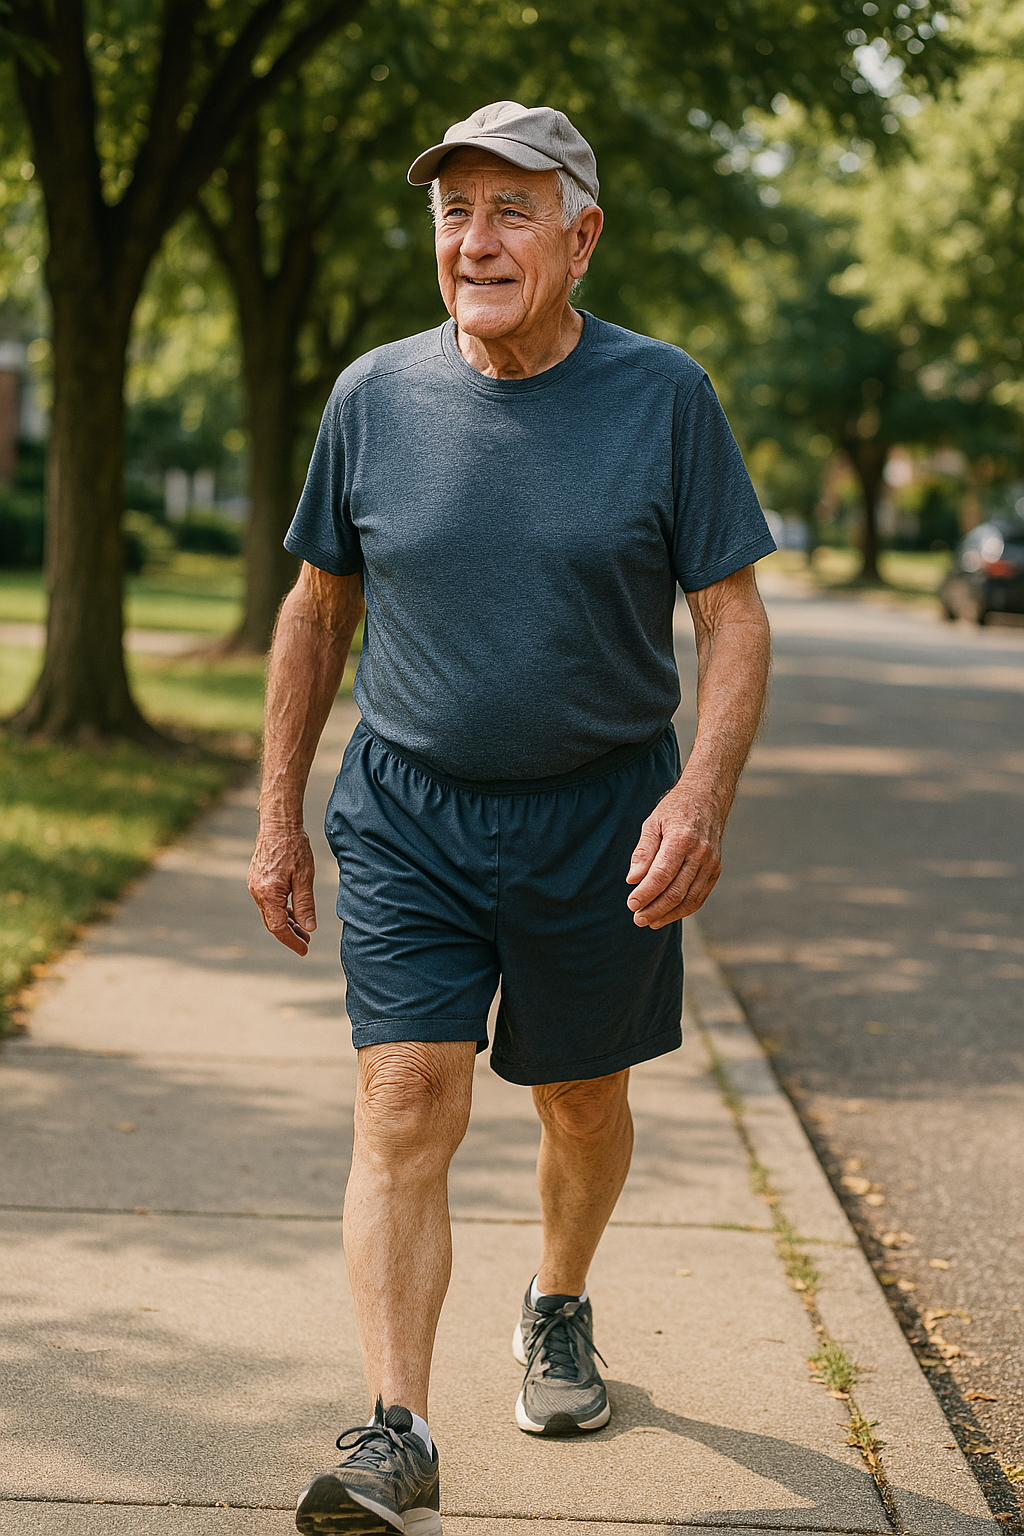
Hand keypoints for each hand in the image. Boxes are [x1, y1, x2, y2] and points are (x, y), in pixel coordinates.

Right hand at [248, 822, 316, 955]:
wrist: (278, 824)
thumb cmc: (294, 847)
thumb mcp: (304, 877)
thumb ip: (305, 904)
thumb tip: (309, 928)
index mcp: (268, 894)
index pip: (278, 927)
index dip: (291, 941)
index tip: (304, 950)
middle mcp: (257, 892)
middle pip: (272, 922)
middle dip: (290, 934)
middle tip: (307, 941)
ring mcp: (255, 885)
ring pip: (270, 912)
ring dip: (286, 922)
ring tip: (303, 929)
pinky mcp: (257, 879)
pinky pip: (268, 902)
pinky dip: (281, 910)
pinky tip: (293, 912)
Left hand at [625, 781, 723, 928]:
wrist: (707, 798)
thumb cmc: (675, 809)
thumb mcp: (653, 823)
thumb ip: (643, 852)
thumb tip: (633, 879)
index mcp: (681, 840)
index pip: (661, 875)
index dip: (646, 893)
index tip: (631, 904)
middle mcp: (700, 854)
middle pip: (676, 891)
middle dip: (655, 909)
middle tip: (637, 919)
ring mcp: (711, 863)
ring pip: (690, 899)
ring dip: (669, 914)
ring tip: (650, 922)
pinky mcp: (715, 870)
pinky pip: (700, 896)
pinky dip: (684, 909)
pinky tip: (667, 914)